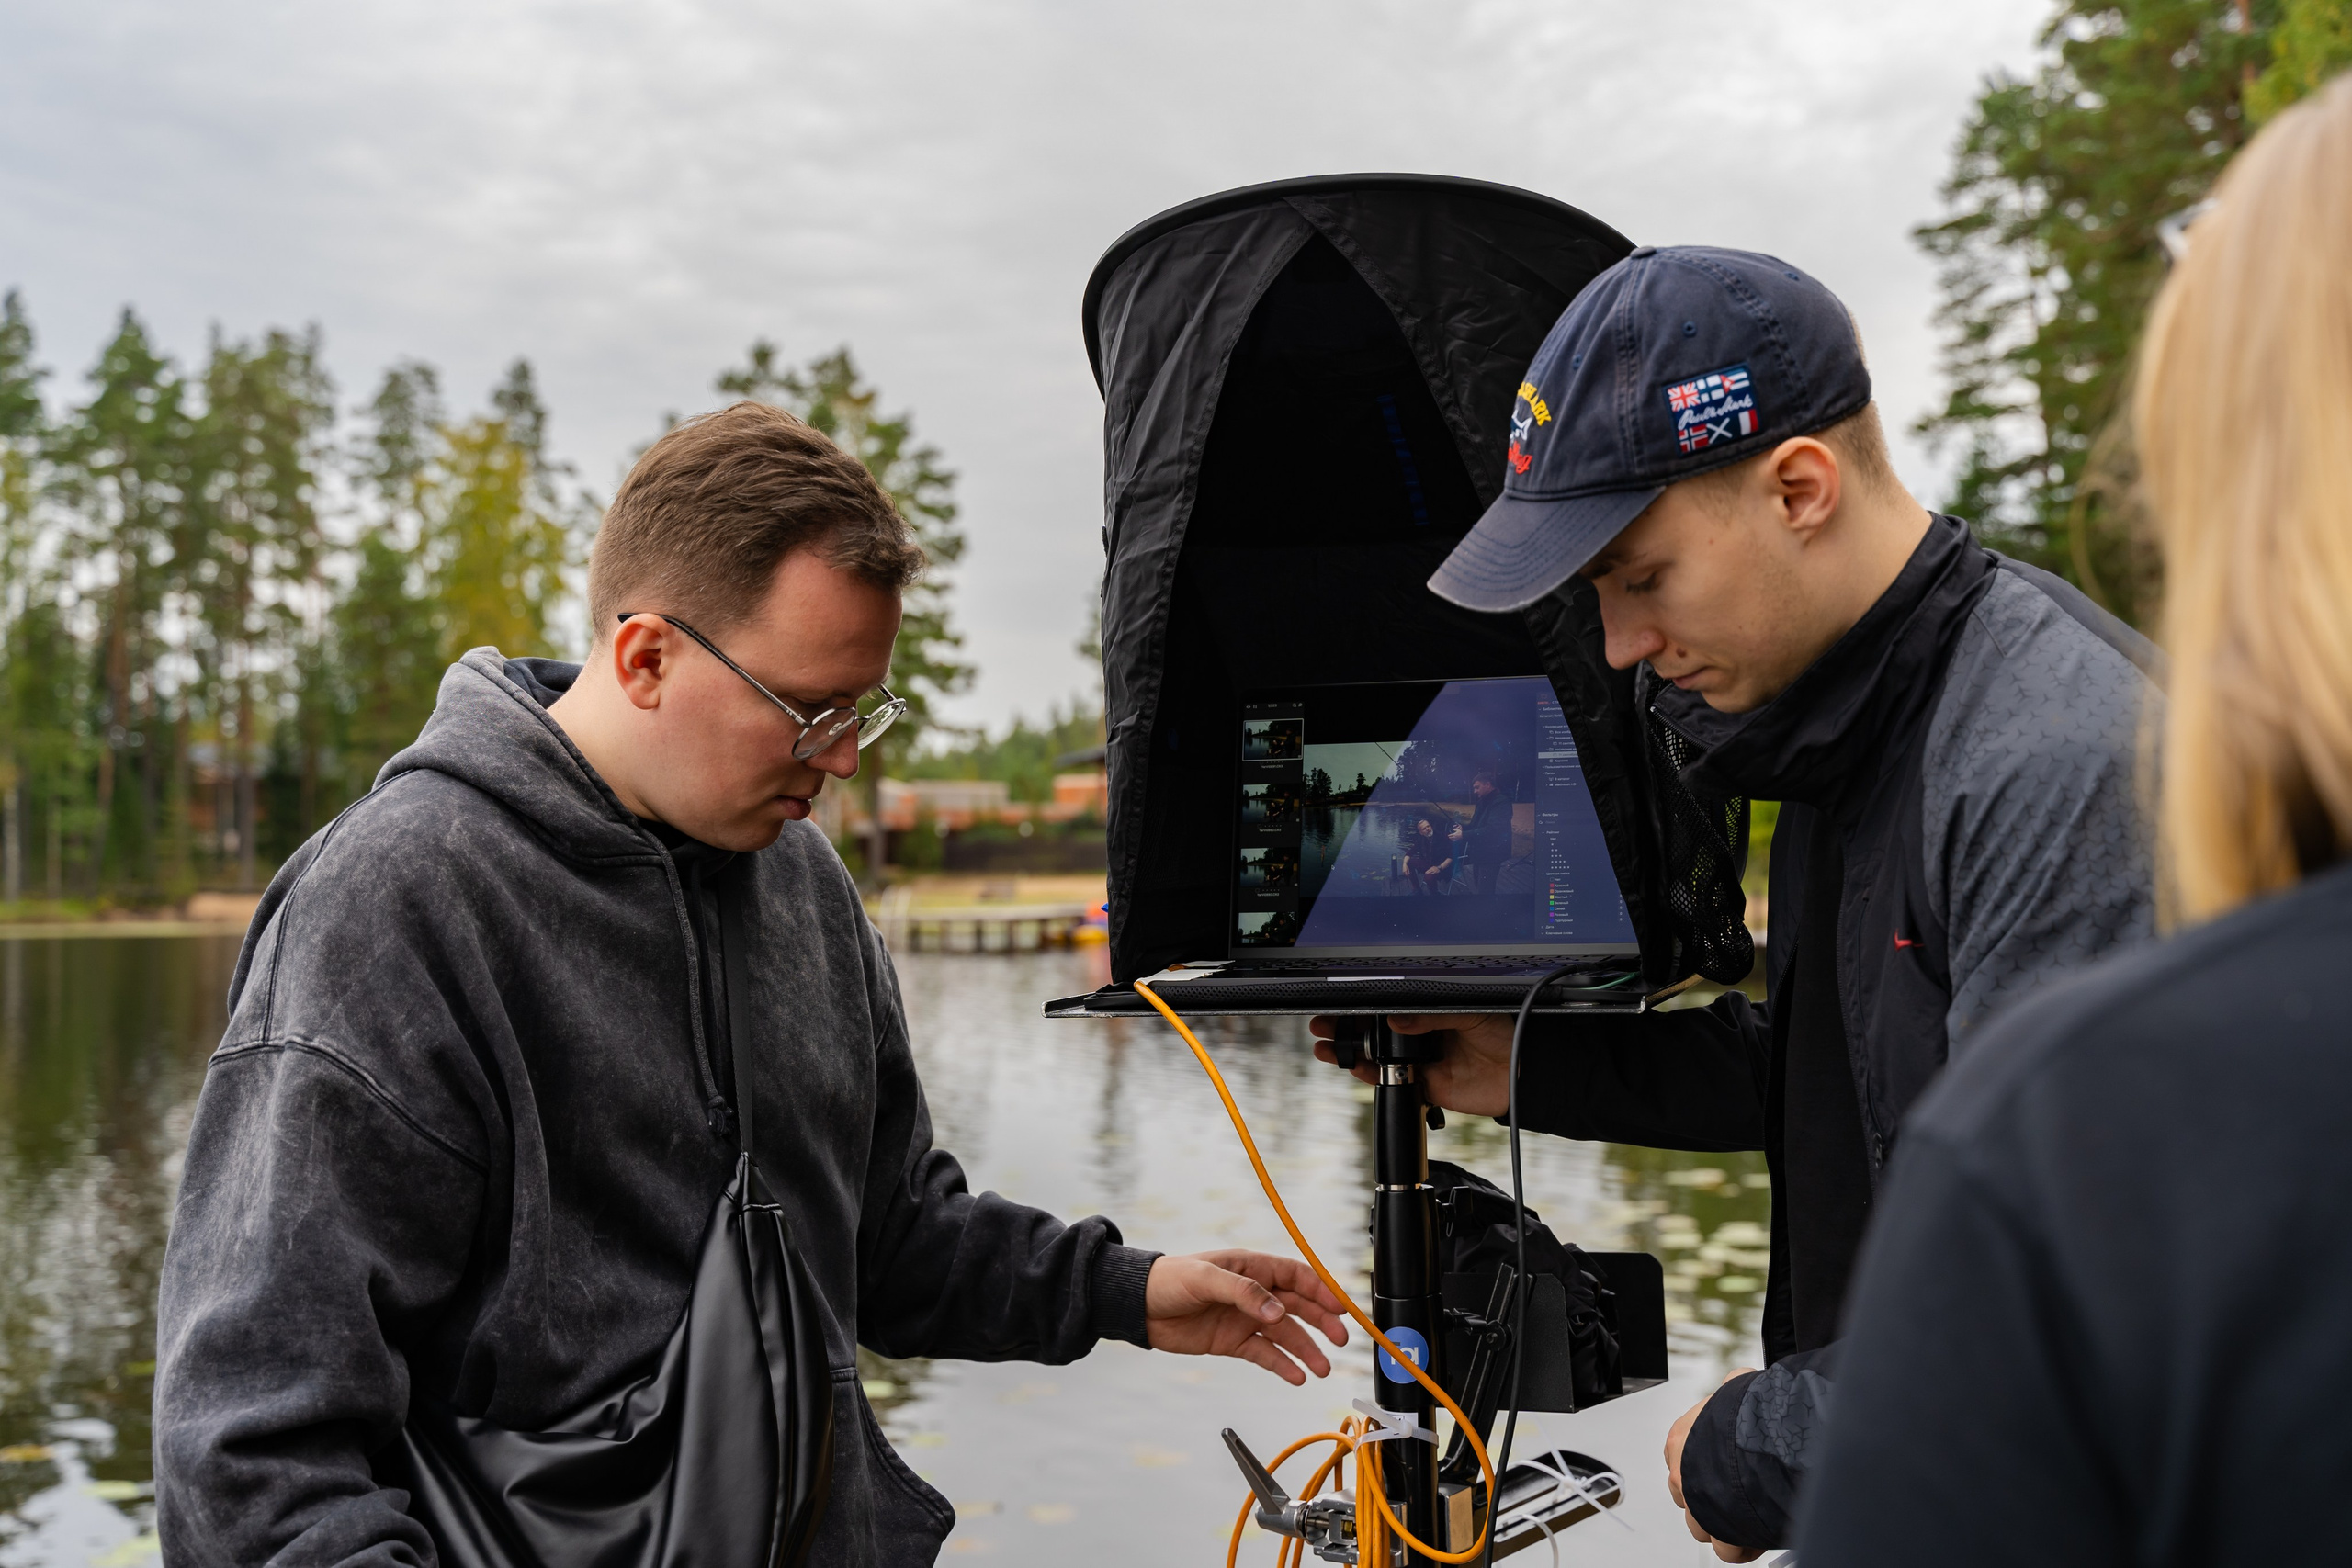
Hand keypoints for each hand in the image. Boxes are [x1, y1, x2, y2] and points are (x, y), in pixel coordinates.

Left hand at [1144, 1251, 1349, 1384]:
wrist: (1139, 1307)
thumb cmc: (1168, 1280)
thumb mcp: (1205, 1278)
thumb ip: (1243, 1292)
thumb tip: (1277, 1309)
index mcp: (1252, 1267)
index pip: (1296, 1276)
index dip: (1321, 1290)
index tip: (1341, 1307)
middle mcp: (1254, 1293)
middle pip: (1298, 1306)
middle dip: (1321, 1322)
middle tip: (1340, 1339)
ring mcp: (1245, 1318)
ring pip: (1285, 1334)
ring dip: (1306, 1349)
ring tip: (1321, 1368)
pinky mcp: (1233, 1341)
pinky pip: (1265, 1353)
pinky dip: (1282, 1365)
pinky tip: (1297, 1376)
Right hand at [1308, 1014, 1515, 1116]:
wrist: (1526, 1074)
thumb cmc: (1505, 1033)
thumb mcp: (1470, 1014)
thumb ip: (1431, 1017)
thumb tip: (1395, 1019)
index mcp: (1430, 1011)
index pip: (1389, 1006)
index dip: (1362, 1005)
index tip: (1337, 1003)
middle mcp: (1421, 1034)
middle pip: (1375, 1031)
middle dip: (1345, 1027)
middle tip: (1321, 1025)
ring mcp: (1420, 1061)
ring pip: (1377, 1056)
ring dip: (1349, 1052)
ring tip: (1325, 1047)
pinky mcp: (1424, 1087)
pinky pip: (1391, 1082)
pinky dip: (1370, 1076)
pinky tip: (1354, 1067)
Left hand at [1665, 1369, 1762, 1562]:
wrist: (1769, 1440)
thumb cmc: (1752, 1414)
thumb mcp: (1738, 1386)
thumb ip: (1732, 1388)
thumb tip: (1736, 1381)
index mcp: (1680, 1439)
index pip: (1681, 1461)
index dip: (1705, 1469)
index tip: (1724, 1473)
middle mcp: (1682, 1473)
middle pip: (1689, 1497)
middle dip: (1711, 1501)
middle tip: (1738, 1498)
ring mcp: (1696, 1504)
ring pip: (1703, 1526)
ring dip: (1725, 1526)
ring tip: (1750, 1519)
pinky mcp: (1716, 1529)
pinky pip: (1726, 1548)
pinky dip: (1742, 1546)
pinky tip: (1758, 1536)